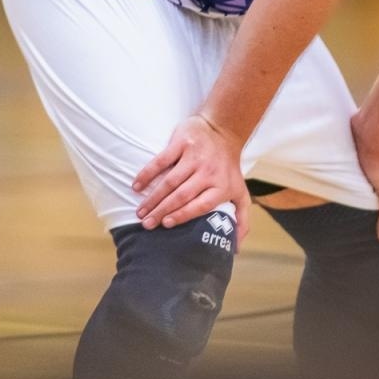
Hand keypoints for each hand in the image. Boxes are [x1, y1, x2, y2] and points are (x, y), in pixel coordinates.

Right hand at [133, 113, 251, 237]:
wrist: (223, 130)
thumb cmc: (229, 168)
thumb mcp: (241, 193)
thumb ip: (242, 220)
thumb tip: (236, 248)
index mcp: (221, 187)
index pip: (200, 205)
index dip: (182, 216)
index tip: (166, 225)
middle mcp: (208, 172)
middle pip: (181, 196)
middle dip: (161, 211)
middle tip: (146, 224)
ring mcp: (194, 157)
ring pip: (169, 181)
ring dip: (153, 198)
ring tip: (141, 211)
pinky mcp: (181, 143)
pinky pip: (161, 161)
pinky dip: (147, 173)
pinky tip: (137, 186)